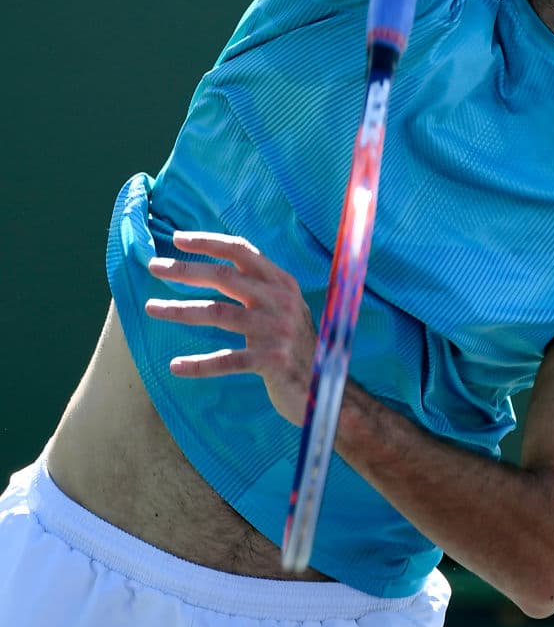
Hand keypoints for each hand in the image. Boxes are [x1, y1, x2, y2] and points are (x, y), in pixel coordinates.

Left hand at [145, 231, 315, 425]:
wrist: (327, 387)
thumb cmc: (296, 345)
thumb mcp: (285, 307)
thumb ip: (260, 287)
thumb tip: (218, 265)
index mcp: (282, 282)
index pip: (241, 251)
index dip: (209, 242)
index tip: (178, 239)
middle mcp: (280, 301)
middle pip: (223, 277)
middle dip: (185, 270)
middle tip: (154, 267)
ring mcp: (276, 330)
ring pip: (218, 313)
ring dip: (180, 310)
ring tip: (152, 308)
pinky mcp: (271, 361)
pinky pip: (227, 360)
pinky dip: (199, 364)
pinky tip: (176, 366)